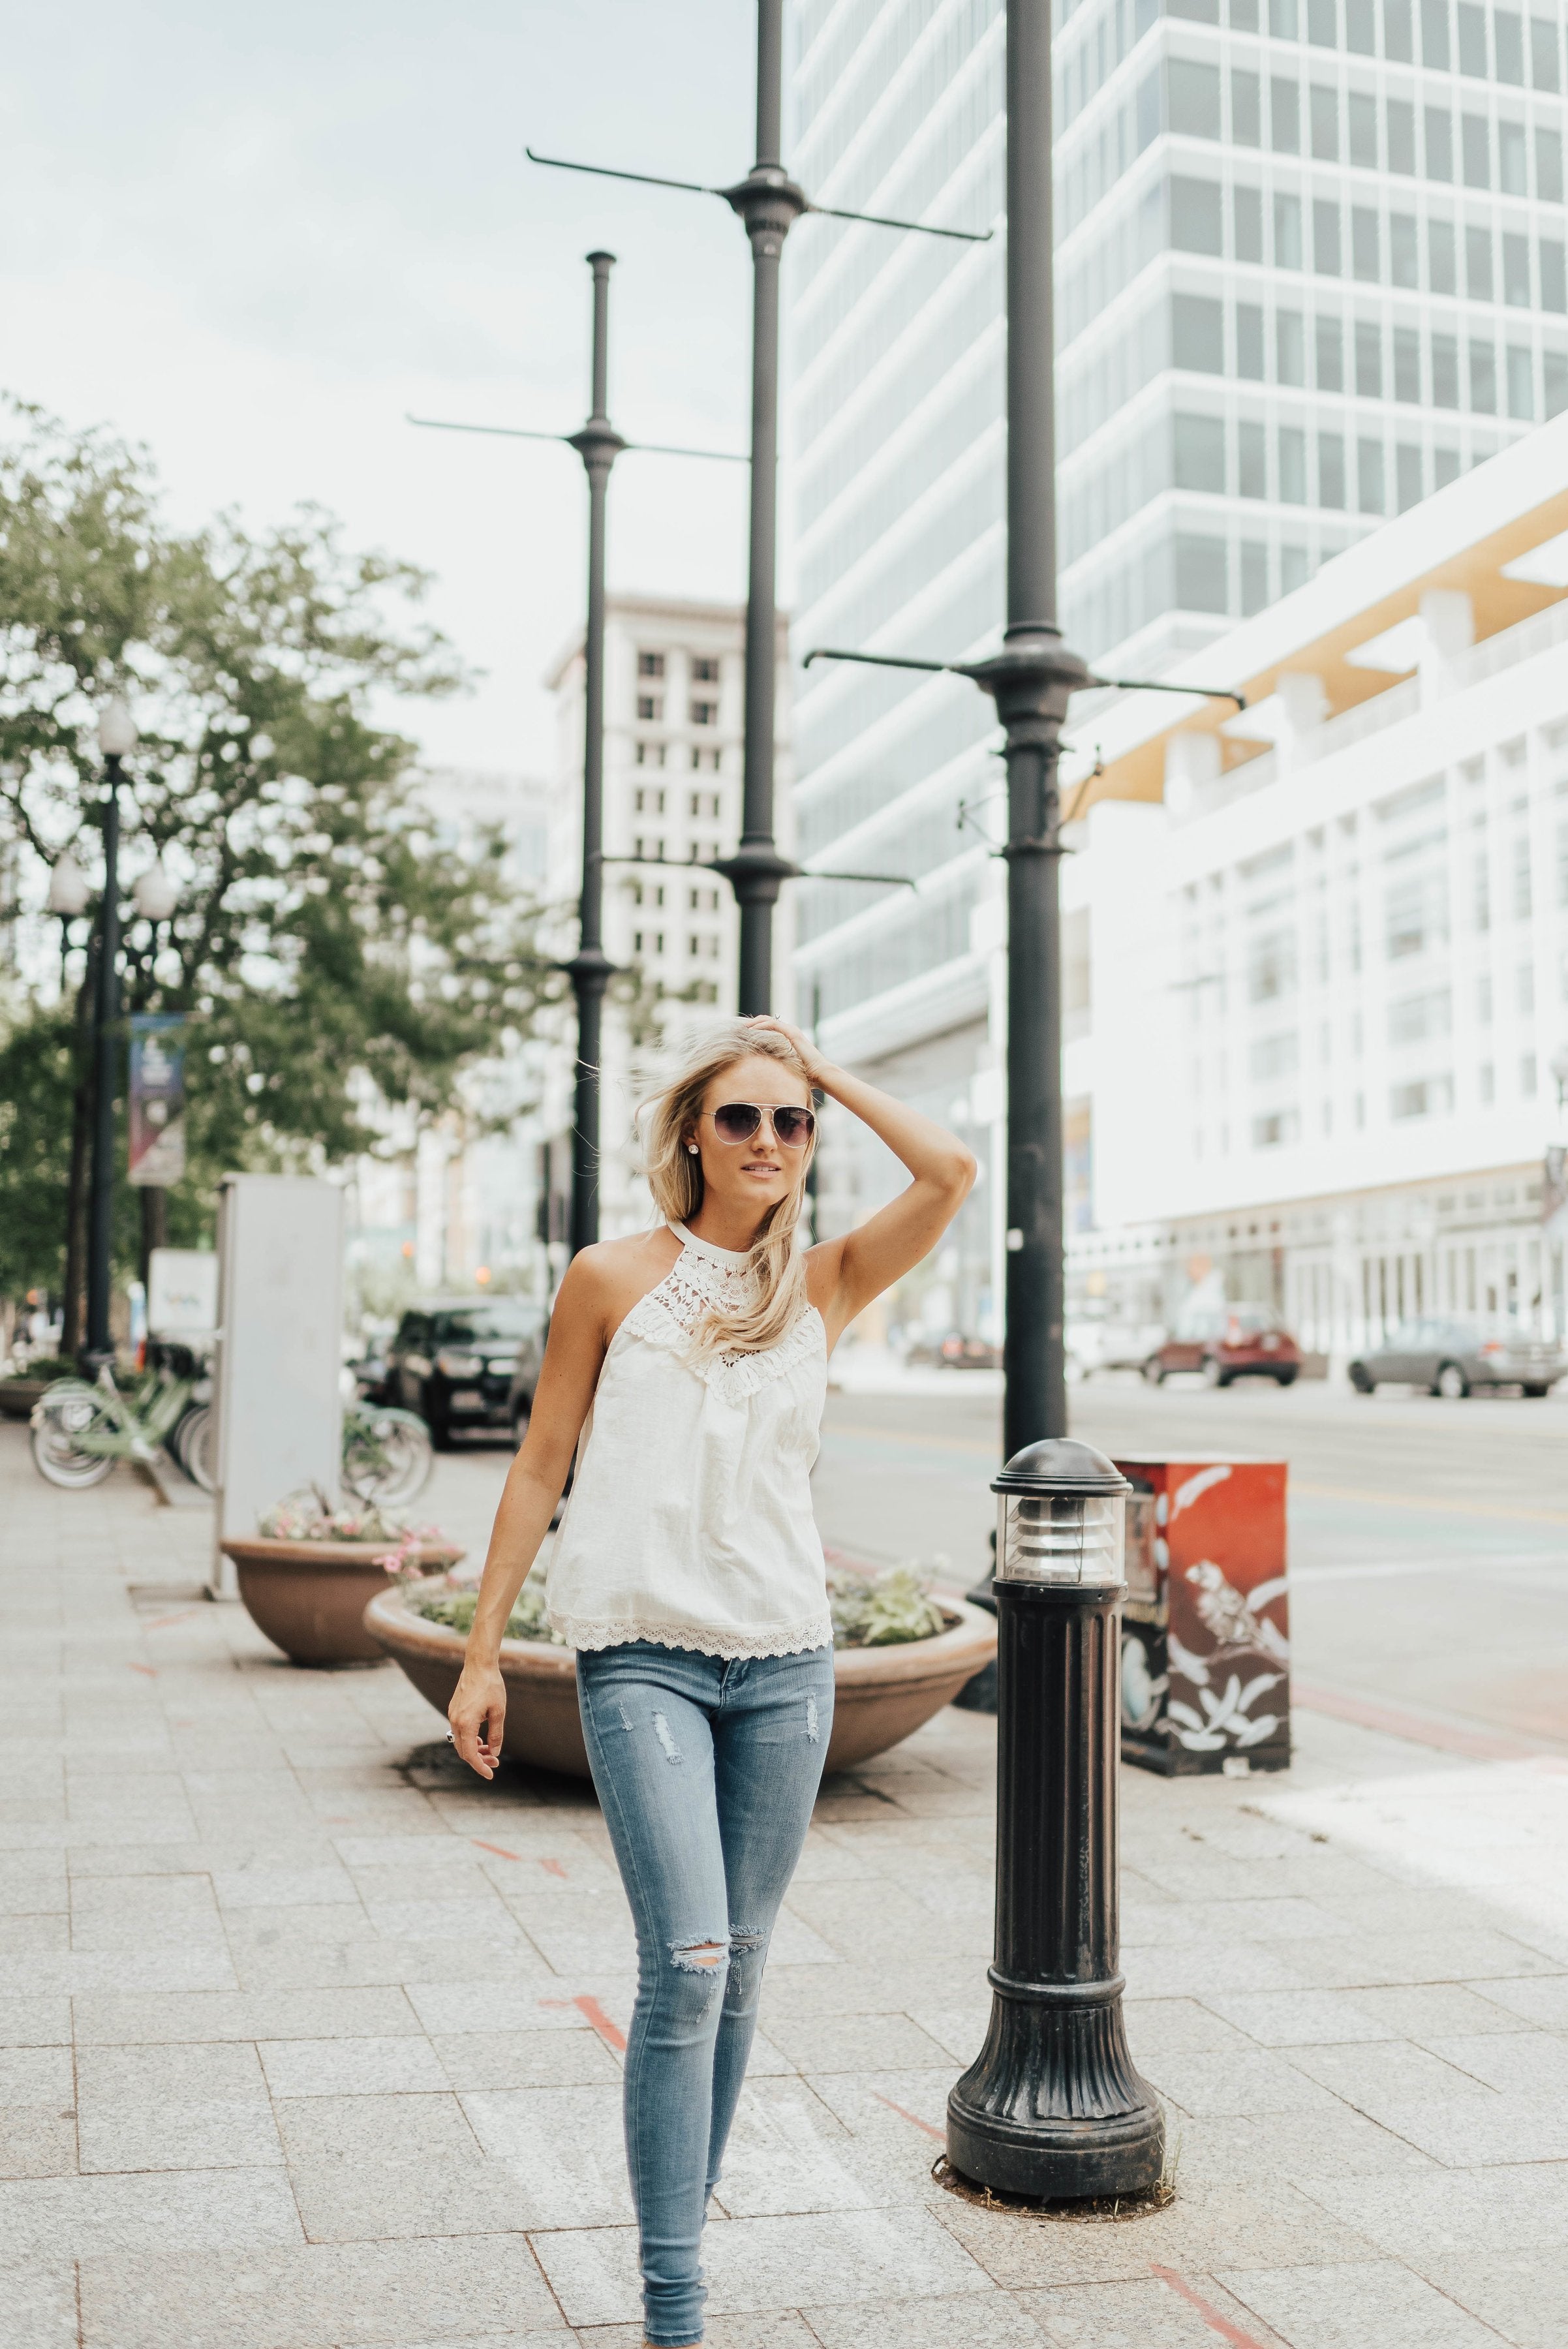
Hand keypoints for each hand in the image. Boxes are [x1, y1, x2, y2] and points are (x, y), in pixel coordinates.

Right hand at [449, 1662, 505, 1779]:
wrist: (479, 1664)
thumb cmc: (491, 1686)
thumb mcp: (499, 1711)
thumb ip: (496, 1734)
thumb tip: (494, 1752)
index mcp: (466, 1724)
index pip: (470, 1754)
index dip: (480, 1767)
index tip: (490, 1774)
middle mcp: (455, 1721)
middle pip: (463, 1751)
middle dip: (478, 1760)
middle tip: (495, 1762)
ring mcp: (452, 1715)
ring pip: (460, 1742)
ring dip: (474, 1749)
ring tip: (490, 1750)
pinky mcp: (453, 1710)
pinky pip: (459, 1732)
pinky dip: (469, 1739)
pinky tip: (481, 1738)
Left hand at [742, 1014, 832, 1089]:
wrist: (819, 1074)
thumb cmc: (805, 1075)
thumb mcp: (785, 1068)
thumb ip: (775, 1066)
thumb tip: (761, 1075)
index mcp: (787, 1038)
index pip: (768, 1028)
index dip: (755, 1028)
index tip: (742, 1034)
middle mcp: (789, 1031)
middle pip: (766, 1021)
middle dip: (752, 1023)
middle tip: (739, 1029)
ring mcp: (791, 1031)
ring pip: (768, 1020)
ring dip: (754, 1022)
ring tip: (743, 1027)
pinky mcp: (792, 1033)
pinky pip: (773, 1024)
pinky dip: (761, 1025)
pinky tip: (751, 1030)